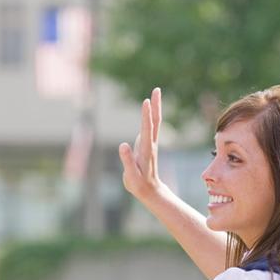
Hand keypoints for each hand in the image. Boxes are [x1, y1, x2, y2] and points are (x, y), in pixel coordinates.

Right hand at [119, 87, 163, 203]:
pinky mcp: (147, 144)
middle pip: (154, 122)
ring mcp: (149, 143)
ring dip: (155, 107)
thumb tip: (123, 145)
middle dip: (155, 105)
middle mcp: (150, 144)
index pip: (147, 130)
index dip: (146, 116)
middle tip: (157, 89)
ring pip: (154, 122)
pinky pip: (150, 126)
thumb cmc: (139, 184)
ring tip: (155, 93)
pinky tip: (150, 109)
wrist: (149, 190)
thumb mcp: (131, 176)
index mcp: (146, 150)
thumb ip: (127, 161)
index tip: (146, 101)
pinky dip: (150, 115)